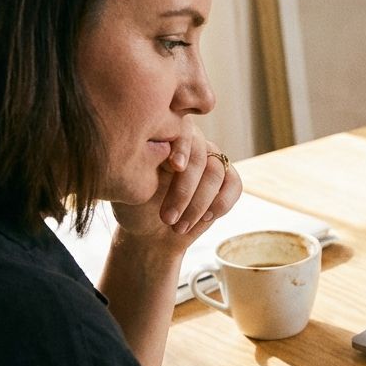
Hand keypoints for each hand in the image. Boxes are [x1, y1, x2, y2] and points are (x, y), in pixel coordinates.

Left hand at [110, 117, 241, 249]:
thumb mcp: (131, 186)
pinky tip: (204, 219)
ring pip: (215, 172)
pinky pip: (233, 184)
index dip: (181, 147)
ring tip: (179, 227)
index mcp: (165, 136)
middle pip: (198, 156)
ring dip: (199, 203)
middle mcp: (191, 143)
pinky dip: (221, 203)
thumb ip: (144, 165)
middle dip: (184, 190)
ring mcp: (211, 159)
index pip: (180, 131)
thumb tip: (161, 149)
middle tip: (168, 218)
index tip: (175, 166)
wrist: (149, 234)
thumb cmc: (135, 208)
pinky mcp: (227, 179)